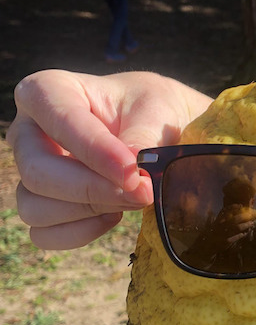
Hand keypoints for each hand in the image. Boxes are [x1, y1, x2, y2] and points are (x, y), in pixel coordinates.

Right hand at [6, 69, 211, 248]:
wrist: (158, 130)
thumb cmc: (152, 110)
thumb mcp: (158, 112)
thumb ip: (144, 138)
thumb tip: (133, 173)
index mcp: (50, 91)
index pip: (58, 120)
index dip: (94, 150)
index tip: (133, 172)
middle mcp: (29, 132)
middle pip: (37, 172)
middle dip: (93, 190)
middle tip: (142, 193)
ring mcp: (31, 171)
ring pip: (35, 208)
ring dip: (90, 212)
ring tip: (134, 199)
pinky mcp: (43, 205)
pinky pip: (44, 234)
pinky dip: (81, 232)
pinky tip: (115, 216)